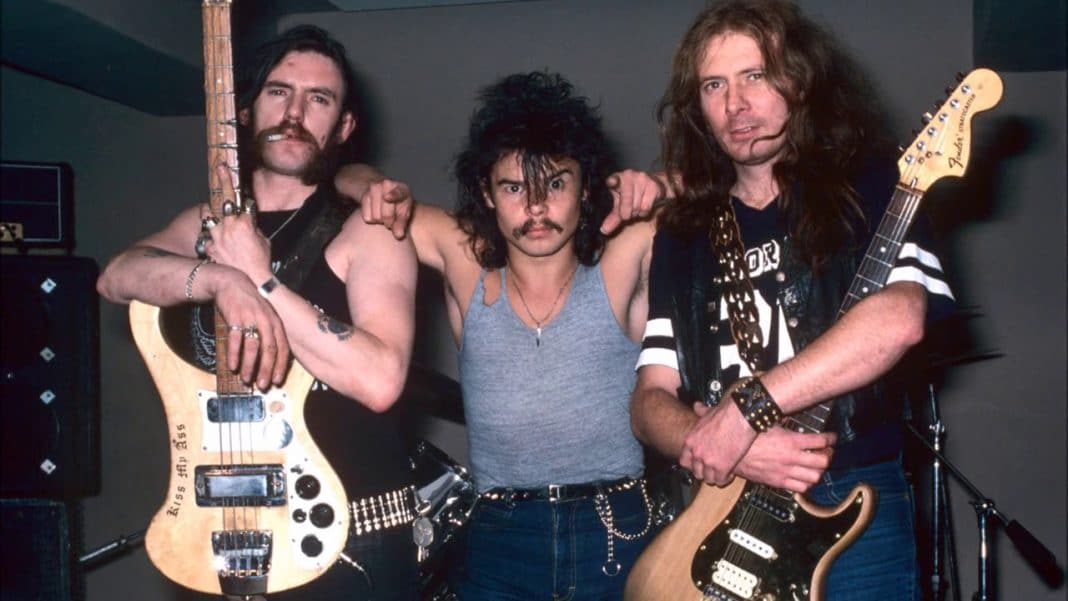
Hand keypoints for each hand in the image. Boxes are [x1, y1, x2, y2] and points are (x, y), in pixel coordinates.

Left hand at [203, 164, 271, 282]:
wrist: (252, 282)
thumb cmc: (261, 261)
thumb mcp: (263, 240)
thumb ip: (253, 226)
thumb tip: (247, 219)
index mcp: (243, 223)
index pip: (240, 200)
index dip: (232, 185)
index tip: (224, 169)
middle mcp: (227, 227)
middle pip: (223, 202)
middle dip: (223, 184)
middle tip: (220, 170)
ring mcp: (216, 238)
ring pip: (208, 217)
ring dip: (211, 213)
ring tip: (212, 212)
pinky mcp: (210, 249)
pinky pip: (208, 238)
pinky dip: (211, 238)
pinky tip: (217, 243)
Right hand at [211, 270, 291, 389]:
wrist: (231, 282)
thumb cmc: (249, 303)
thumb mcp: (264, 315)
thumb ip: (268, 333)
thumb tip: (269, 358)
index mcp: (275, 322)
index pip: (282, 347)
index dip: (280, 366)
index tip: (277, 380)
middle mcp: (266, 321)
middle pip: (269, 350)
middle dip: (266, 370)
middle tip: (263, 385)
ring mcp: (251, 319)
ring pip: (253, 347)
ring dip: (249, 366)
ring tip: (246, 379)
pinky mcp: (235, 318)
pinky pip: (235, 340)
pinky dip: (234, 355)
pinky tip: (232, 366)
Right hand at [360, 178, 412, 238]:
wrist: (386, 193)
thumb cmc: (399, 205)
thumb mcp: (405, 213)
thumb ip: (402, 225)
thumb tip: (398, 235)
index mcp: (402, 189)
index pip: (397, 193)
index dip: (392, 196)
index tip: (387, 198)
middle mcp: (387, 184)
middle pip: (386, 214)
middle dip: (389, 222)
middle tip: (391, 222)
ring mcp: (374, 188)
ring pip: (375, 217)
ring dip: (380, 221)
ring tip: (384, 216)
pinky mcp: (364, 195)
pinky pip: (367, 217)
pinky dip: (371, 220)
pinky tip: (376, 214)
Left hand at [601, 169, 664, 233]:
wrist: (655, 186)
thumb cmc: (633, 195)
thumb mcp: (620, 205)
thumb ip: (613, 217)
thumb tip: (604, 230)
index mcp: (617, 178)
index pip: (614, 179)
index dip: (612, 181)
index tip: (611, 183)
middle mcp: (629, 175)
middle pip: (626, 202)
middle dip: (626, 213)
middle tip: (627, 213)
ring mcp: (642, 178)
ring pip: (636, 205)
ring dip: (636, 212)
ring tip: (636, 208)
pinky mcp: (652, 185)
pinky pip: (646, 206)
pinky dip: (644, 212)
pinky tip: (644, 206)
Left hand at [680, 400, 756, 485]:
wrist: (740, 416)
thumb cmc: (726, 413)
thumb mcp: (708, 412)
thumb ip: (701, 412)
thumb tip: (697, 407)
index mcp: (691, 440)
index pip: (684, 461)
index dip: (693, 464)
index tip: (699, 465)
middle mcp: (697, 453)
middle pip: (696, 472)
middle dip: (705, 472)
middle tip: (713, 470)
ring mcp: (708, 461)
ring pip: (708, 479)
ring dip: (716, 477)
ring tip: (722, 473)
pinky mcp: (722, 467)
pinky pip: (721, 480)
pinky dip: (726, 478)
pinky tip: (730, 473)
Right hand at [734, 426, 834, 492]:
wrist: (731, 454)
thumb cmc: (746, 438)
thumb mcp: (767, 423)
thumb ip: (781, 420)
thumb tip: (788, 411)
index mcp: (790, 441)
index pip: (821, 441)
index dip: (830, 438)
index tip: (831, 437)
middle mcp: (791, 458)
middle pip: (823, 461)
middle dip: (828, 456)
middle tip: (827, 452)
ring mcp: (785, 472)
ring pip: (815, 477)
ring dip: (819, 471)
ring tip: (817, 465)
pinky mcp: (778, 482)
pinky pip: (801, 488)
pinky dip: (806, 484)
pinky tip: (804, 477)